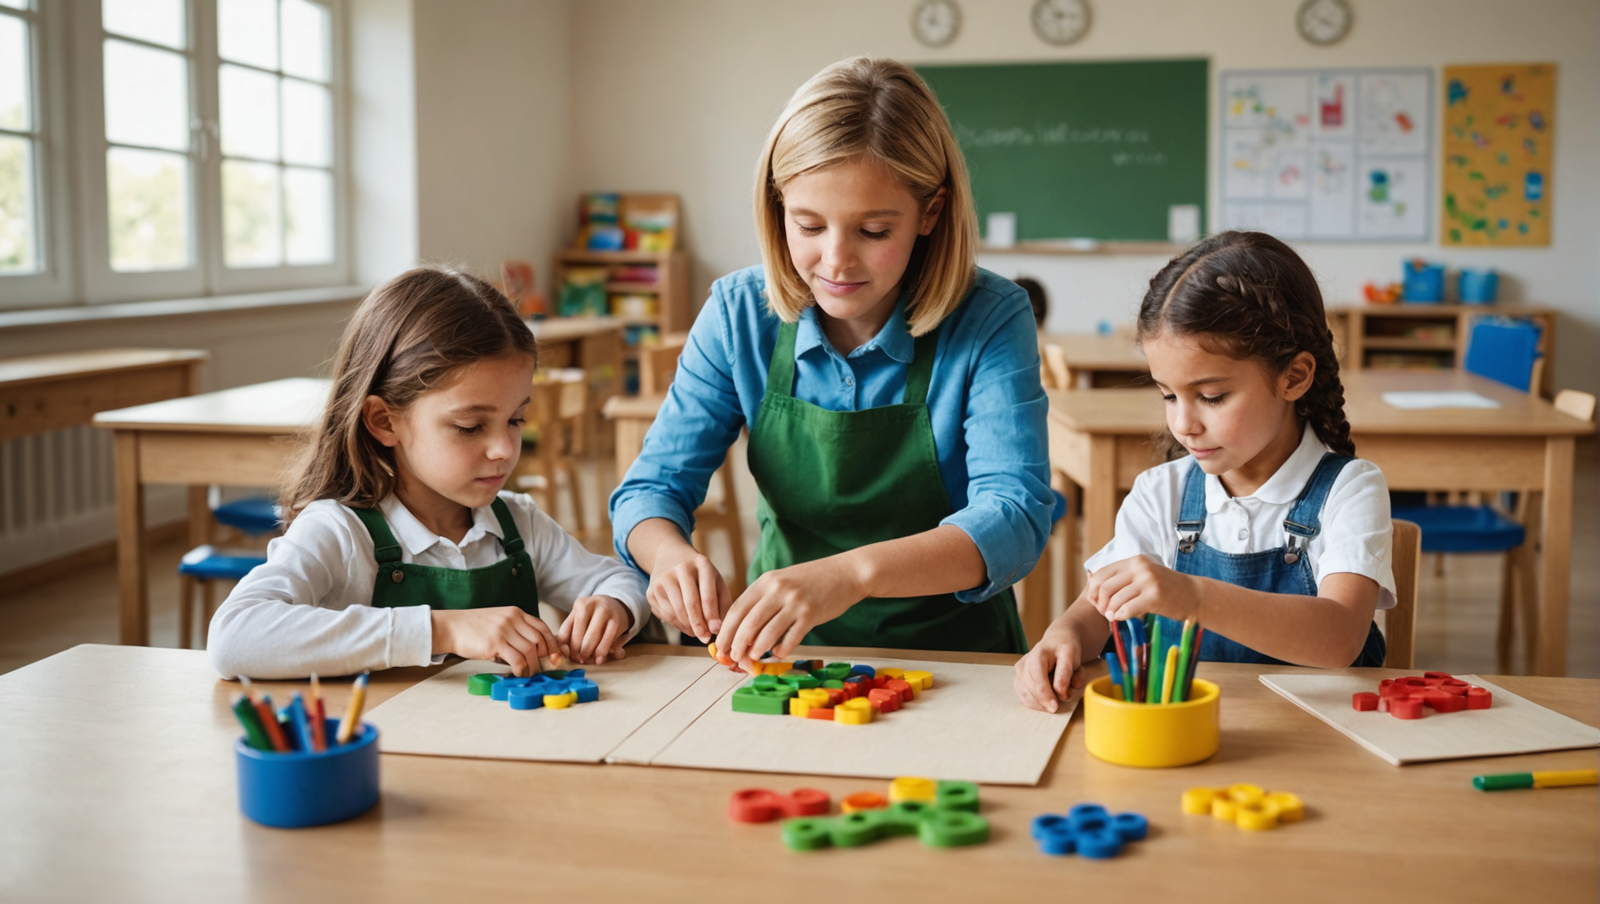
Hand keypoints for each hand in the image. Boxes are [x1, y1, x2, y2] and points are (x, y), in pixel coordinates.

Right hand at [431, 607, 561, 675]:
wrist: (451, 627)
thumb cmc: (474, 628)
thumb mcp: (499, 622)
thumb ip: (515, 631)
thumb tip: (532, 652)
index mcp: (516, 613)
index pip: (542, 627)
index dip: (552, 643)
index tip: (556, 656)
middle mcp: (513, 619)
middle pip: (539, 639)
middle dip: (546, 656)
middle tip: (543, 668)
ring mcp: (504, 630)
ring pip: (530, 650)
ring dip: (533, 666)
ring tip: (530, 674)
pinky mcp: (496, 642)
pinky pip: (517, 659)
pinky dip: (522, 669)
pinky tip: (519, 674)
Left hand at [558, 596, 632, 664]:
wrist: (616, 606)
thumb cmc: (592, 615)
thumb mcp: (577, 617)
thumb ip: (567, 632)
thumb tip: (564, 652)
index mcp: (580, 604)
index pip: (566, 632)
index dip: (566, 649)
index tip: (569, 656)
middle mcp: (592, 605)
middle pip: (578, 636)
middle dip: (577, 652)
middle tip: (579, 659)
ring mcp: (605, 612)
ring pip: (592, 639)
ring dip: (589, 653)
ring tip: (588, 660)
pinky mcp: (616, 621)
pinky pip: (606, 641)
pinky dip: (602, 652)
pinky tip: (599, 659)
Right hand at [645, 545, 731, 643]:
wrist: (671, 558)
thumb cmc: (700, 576)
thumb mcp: (715, 582)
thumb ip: (721, 604)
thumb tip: (717, 630)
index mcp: (702, 564)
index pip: (707, 594)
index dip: (711, 615)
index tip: (716, 631)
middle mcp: (680, 569)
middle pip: (689, 604)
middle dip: (699, 626)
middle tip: (705, 639)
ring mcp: (663, 579)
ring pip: (676, 612)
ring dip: (688, 627)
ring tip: (696, 631)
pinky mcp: (651, 591)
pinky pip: (665, 615)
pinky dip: (677, 624)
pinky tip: (684, 623)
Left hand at [714, 556, 865, 667]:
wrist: (846, 573)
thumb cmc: (811, 581)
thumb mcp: (782, 582)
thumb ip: (763, 601)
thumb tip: (742, 632)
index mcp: (766, 581)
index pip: (737, 609)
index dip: (726, 631)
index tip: (720, 646)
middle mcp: (778, 590)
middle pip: (748, 623)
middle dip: (737, 644)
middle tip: (733, 658)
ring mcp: (795, 602)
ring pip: (767, 633)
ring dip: (756, 650)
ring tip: (752, 658)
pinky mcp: (811, 615)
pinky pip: (790, 639)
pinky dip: (781, 650)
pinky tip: (778, 653)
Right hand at [1013, 625, 1084, 712]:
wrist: (1056, 641)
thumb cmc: (1065, 650)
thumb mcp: (1072, 658)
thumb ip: (1066, 674)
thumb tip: (1060, 693)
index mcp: (1039, 653)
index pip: (1037, 676)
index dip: (1045, 694)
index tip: (1054, 707)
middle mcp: (1025, 662)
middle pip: (1029, 686)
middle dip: (1042, 701)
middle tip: (1056, 709)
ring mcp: (1019, 670)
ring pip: (1024, 693)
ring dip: (1038, 703)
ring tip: (1053, 703)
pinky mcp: (1019, 678)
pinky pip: (1023, 695)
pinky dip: (1034, 703)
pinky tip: (1044, 704)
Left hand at [1085, 555, 1200, 623]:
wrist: (1194, 595)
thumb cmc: (1165, 589)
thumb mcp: (1143, 577)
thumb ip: (1122, 579)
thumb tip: (1091, 584)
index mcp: (1134, 561)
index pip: (1102, 573)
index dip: (1093, 590)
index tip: (1094, 602)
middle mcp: (1140, 567)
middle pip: (1105, 586)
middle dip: (1100, 602)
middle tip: (1103, 612)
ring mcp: (1148, 580)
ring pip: (1116, 598)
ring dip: (1110, 611)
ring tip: (1112, 617)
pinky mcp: (1155, 595)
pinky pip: (1128, 608)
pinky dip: (1121, 615)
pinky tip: (1122, 618)